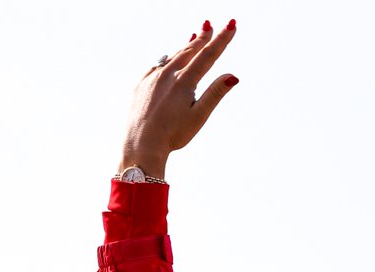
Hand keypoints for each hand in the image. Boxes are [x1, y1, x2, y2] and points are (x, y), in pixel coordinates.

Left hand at [120, 19, 239, 178]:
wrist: (141, 144)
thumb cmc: (173, 134)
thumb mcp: (199, 116)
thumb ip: (215, 93)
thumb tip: (233, 76)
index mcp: (184, 81)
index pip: (208, 55)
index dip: (221, 39)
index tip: (231, 24)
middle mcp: (167, 74)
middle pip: (189, 50)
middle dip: (202, 37)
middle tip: (210, 25)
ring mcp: (152, 77)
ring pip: (173, 56)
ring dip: (186, 46)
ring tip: (194, 36)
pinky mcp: (141, 84)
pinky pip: (157, 65)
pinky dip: (167, 59)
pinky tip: (169, 59)